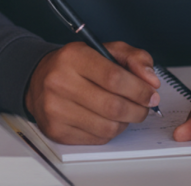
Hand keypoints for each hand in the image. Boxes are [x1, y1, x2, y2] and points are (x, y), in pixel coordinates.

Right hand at [24, 41, 161, 143]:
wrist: (39, 81)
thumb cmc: (76, 66)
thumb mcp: (105, 50)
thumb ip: (133, 58)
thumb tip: (151, 80)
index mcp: (72, 57)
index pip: (114, 77)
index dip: (139, 89)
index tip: (151, 94)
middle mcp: (59, 81)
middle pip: (113, 106)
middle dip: (138, 110)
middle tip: (144, 106)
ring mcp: (55, 108)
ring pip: (108, 127)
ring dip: (125, 122)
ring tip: (124, 112)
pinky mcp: (56, 130)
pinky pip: (97, 139)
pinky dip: (109, 132)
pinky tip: (106, 119)